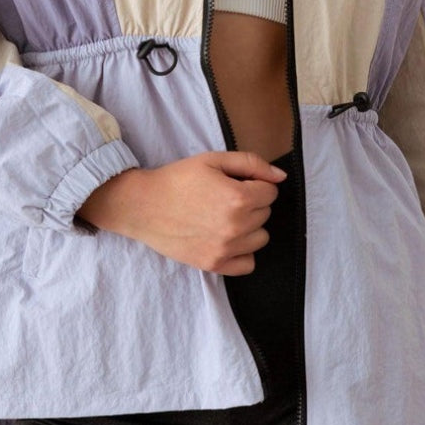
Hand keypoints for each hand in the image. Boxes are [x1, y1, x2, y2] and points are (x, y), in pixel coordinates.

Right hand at [76, 151, 287, 274]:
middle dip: (251, 203)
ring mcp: (226, 249)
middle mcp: (236, 226)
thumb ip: (251, 164)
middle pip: (265, 214)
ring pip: (260, 238)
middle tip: (224, 197)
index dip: (255, 184)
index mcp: (238, 198)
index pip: (270, 192)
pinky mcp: (214, 264)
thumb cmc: (177, 179)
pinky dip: (242, 252)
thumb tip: (280, 177)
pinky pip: (248, 264)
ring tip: (224, 217)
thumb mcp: (213, 160)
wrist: (143, 206)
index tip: (236, 183)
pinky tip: (226, 238)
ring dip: (249, 227)